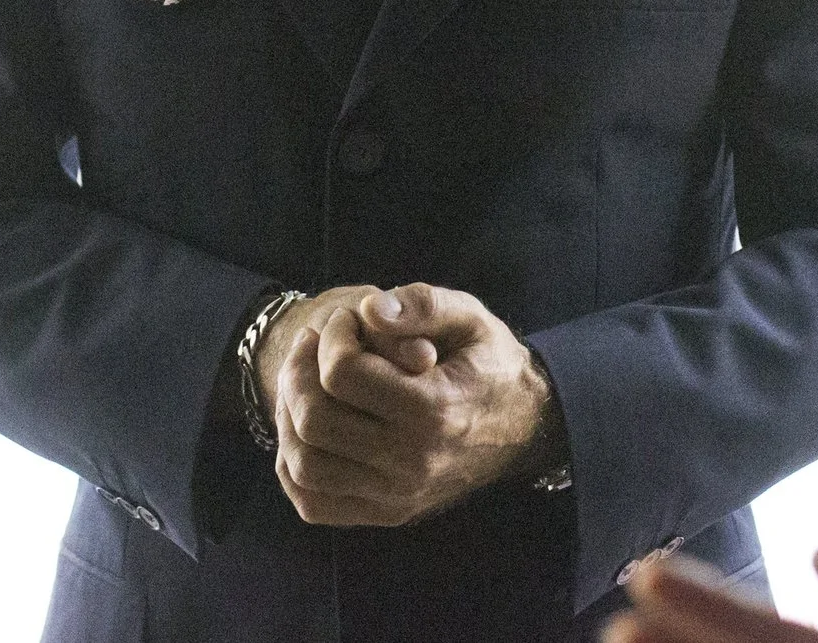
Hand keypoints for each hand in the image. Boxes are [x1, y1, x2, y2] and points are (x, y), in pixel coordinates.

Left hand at [273, 282, 552, 526]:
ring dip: (289, 415)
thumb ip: (423, 304)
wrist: (527, 426)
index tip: (349, 320)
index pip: (342, 374)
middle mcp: (413, 462)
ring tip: (306, 381)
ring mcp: (397, 495)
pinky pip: (313, 502)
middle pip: (315, 420)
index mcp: (434, 410)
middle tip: (315, 344)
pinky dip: (294, 465)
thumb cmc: (489, 363)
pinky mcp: (387, 513)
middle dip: (299, 370)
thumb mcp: (472, 318)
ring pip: (304, 465)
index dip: (334, 335)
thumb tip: (370, 310)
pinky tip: (307, 425)